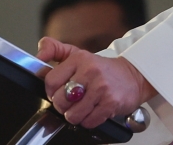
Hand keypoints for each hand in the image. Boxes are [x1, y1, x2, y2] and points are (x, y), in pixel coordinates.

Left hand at [37, 36, 156, 128]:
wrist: (133, 76)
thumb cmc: (102, 69)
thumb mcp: (78, 54)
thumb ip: (55, 50)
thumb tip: (39, 54)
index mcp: (79, 59)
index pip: (51, 81)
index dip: (52, 90)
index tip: (60, 91)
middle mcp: (90, 71)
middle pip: (60, 100)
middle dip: (63, 106)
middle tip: (72, 101)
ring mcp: (101, 88)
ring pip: (73, 114)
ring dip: (76, 115)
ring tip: (84, 107)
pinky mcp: (110, 103)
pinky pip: (88, 121)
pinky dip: (89, 121)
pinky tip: (94, 111)